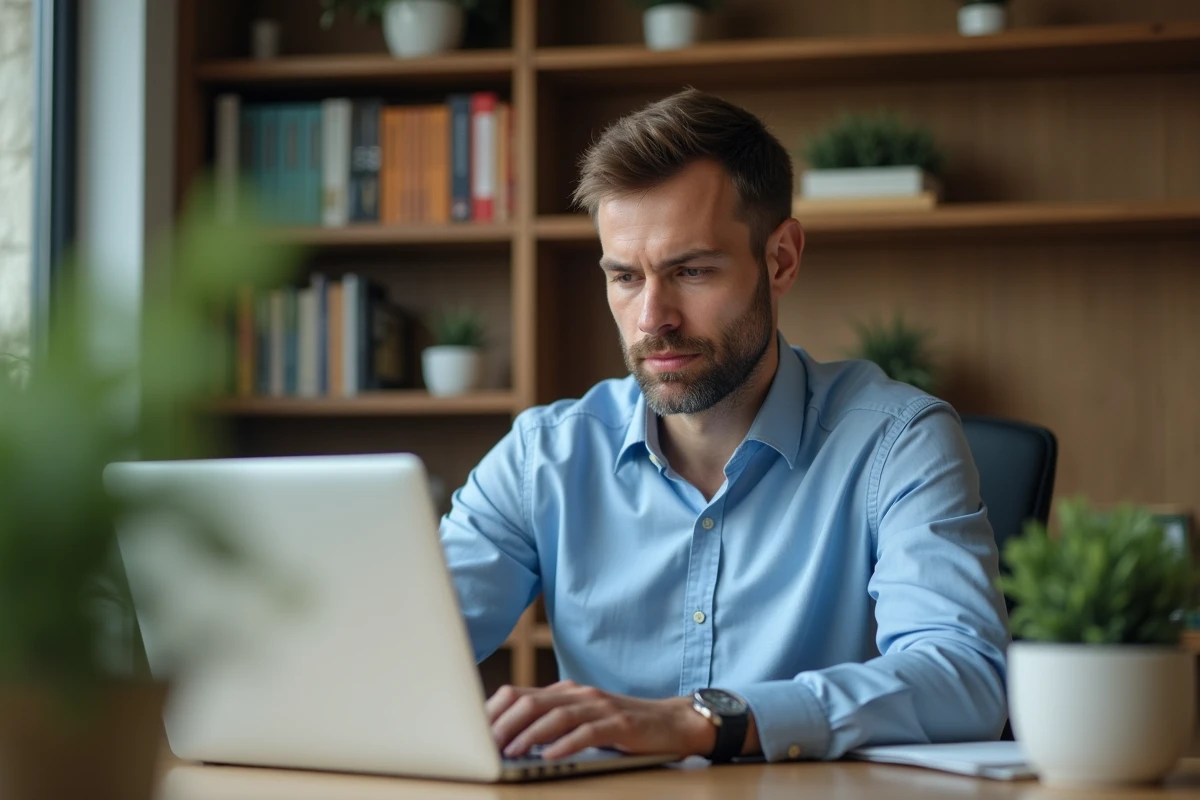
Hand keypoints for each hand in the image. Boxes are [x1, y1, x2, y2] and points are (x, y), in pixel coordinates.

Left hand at [487, 680, 715, 760]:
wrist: (670, 722)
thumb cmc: (620, 725)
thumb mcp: (581, 719)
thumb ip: (551, 722)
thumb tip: (507, 741)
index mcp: (564, 692)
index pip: (518, 694)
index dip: (493, 712)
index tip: (472, 733)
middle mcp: (578, 694)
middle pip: (531, 702)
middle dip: (504, 724)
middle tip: (485, 746)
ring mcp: (599, 706)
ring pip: (555, 716)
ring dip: (530, 736)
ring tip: (512, 752)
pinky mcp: (618, 723)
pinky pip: (587, 732)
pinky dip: (567, 744)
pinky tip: (552, 757)